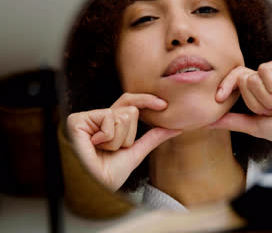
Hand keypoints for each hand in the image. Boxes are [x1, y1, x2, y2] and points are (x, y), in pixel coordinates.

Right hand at [66, 93, 181, 190]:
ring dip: (117, 140)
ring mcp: (87, 118)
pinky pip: (108, 118)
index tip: (164, 105)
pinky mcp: (77, 119)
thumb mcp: (136, 152)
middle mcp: (98, 118)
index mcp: (110, 124)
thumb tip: (177, 128)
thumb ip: (154, 137)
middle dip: (128, 135)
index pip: (131, 104)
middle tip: (114, 150)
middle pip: (130, 110)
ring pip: (122, 116)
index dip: (146, 100)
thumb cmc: (110, 174)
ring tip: (103, 150)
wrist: (96, 189)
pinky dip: (107, 137)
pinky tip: (94, 146)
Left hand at [211, 56, 271, 141]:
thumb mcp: (258, 126)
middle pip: (241, 81)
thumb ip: (236, 122)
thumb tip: (212, 122)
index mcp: (259, 90)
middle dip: (255, 102)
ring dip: (267, 99)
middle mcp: (266, 79)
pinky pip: (264, 73)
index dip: (226, 85)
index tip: (219, 99)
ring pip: (251, 79)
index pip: (235, 78)